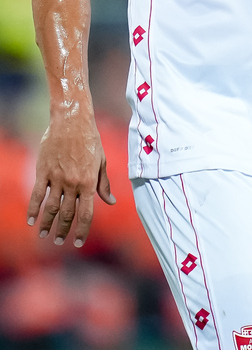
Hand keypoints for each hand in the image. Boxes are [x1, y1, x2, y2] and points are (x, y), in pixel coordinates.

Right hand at [27, 116, 115, 246]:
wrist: (72, 121)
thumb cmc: (90, 139)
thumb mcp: (101, 161)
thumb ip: (103, 184)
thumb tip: (110, 201)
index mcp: (89, 182)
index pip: (86, 213)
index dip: (82, 230)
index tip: (77, 242)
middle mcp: (73, 183)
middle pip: (67, 214)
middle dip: (63, 230)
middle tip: (59, 241)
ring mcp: (57, 178)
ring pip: (51, 207)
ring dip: (47, 223)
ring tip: (44, 235)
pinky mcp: (44, 171)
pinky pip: (37, 194)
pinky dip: (33, 208)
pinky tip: (30, 220)